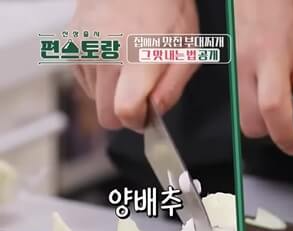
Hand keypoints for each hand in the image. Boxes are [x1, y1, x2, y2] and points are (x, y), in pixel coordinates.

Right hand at [69, 0, 199, 131]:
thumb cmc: (165, 11)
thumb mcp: (186, 51)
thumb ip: (172, 88)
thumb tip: (155, 112)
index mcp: (136, 59)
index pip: (124, 112)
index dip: (138, 121)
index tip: (147, 116)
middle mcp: (105, 56)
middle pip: (105, 115)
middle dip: (125, 114)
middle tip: (142, 97)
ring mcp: (84, 50)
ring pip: (95, 99)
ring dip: (113, 93)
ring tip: (130, 66)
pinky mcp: (71, 45)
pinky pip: (85, 80)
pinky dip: (100, 78)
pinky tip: (115, 58)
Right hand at [235, 0, 292, 154]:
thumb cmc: (288, 8)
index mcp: (271, 55)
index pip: (272, 107)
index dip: (285, 134)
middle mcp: (246, 65)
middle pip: (251, 122)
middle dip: (273, 131)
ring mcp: (234, 70)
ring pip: (242, 116)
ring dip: (265, 120)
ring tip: (284, 100)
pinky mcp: (230, 72)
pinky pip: (241, 103)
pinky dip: (257, 107)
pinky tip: (272, 90)